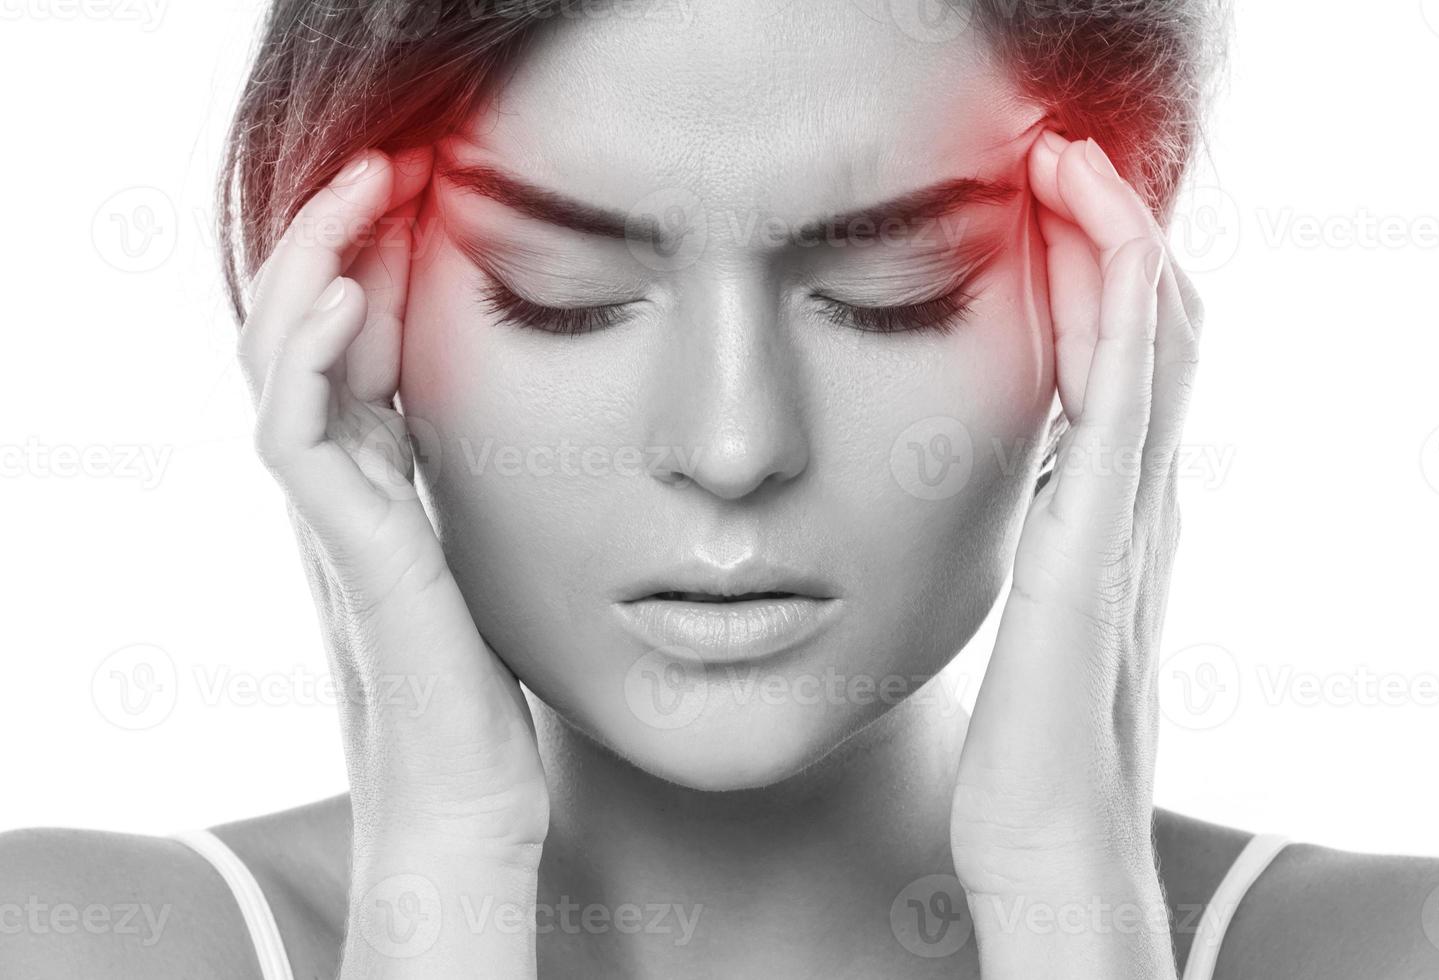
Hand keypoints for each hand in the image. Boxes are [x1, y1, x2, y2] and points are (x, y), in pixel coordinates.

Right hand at [238, 148, 547, 977]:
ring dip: (314, 269)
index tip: (420, 194)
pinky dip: (306, 364)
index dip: (370, 262)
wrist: (466, 791)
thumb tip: (495, 427)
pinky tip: (345, 306)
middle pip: (302, 331)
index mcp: (375, 477)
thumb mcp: (484, 546)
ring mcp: (332, 517)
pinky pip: (292, 438)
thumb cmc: (483, 681)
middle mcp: (341, 486)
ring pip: (279, 365)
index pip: (349, 341)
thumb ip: (467, 484)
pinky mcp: (347, 551)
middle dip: (336, 240)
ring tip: (362, 192)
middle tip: (384, 164)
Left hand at [950, 133, 1202, 977]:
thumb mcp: (1034, 622)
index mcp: (1109, 517)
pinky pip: (1118, 394)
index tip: (1045, 204)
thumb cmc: (1028, 750)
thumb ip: (1040, 558)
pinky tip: (1091, 236)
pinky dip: (1114, 304)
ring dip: (1115, 240)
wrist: (1048, 844)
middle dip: (1110, 232)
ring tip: (1071, 159)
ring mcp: (1125, 518)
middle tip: (1060, 151)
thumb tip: (1021, 505)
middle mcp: (1134, 503)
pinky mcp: (1094, 541)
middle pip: (1149, 332)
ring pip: (1146, 341)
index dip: (1098, 275)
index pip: (1123, 364)